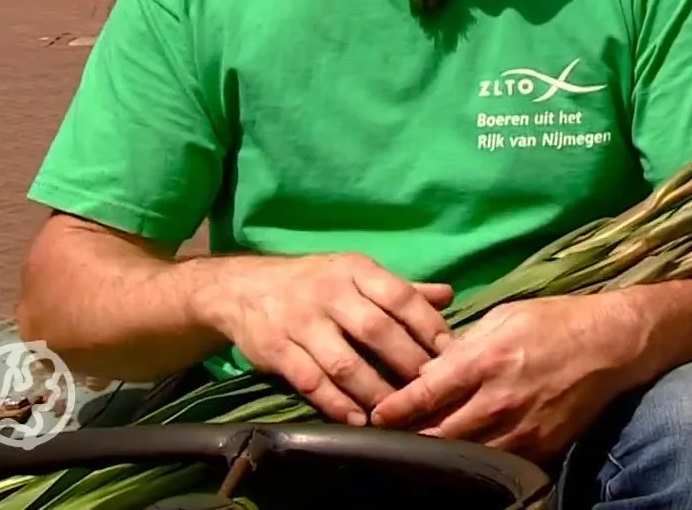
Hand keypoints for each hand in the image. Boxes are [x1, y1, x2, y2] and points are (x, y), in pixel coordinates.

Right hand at [196, 253, 453, 425]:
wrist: (241, 288)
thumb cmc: (313, 282)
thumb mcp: (355, 274)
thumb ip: (401, 289)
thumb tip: (448, 295)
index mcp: (356, 271)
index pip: (401, 296)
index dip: (428, 325)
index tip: (449, 353)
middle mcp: (330, 293)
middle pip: (377, 331)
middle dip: (407, 362)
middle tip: (429, 388)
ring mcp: (301, 323)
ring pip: (345, 362)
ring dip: (374, 390)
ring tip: (396, 412)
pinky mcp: (277, 351)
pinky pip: (312, 382)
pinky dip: (336, 404)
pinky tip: (357, 419)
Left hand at [371, 294, 648, 462]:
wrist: (613, 344)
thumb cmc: (556, 321)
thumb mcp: (505, 316)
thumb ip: (464, 344)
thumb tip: (430, 367)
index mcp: (488, 360)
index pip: (428, 392)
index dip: (396, 407)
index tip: (375, 414)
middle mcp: (501, 399)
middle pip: (440, 431)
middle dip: (411, 436)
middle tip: (390, 436)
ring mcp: (522, 428)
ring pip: (466, 453)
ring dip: (440, 452)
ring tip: (420, 448)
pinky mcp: (541, 446)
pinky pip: (498, 461)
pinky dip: (476, 459)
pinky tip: (463, 454)